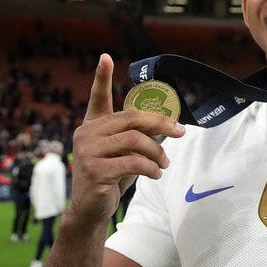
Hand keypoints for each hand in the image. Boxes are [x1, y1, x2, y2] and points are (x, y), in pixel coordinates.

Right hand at [66, 54, 184, 226]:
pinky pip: (133, 162)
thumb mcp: (127, 152)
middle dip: (161, 124)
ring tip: (164, 164)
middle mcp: (86, 134)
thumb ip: (141, 136)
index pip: (97, 97)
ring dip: (158, 153)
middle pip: (132, 118)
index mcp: (93, 126)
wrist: (91, 210)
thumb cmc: (112, 177)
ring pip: (136, 140)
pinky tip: (156, 174)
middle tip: (180, 133)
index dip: (101, 76)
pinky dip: (151, 168)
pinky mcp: (93, 170)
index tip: (105, 56)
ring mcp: (86, 151)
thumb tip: (171, 124)